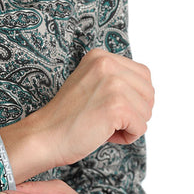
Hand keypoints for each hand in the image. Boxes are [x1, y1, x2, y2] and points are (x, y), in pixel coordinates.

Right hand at [34, 48, 153, 166]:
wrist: (45, 136)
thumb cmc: (67, 117)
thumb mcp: (91, 84)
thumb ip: (115, 79)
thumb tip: (147, 93)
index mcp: (100, 56)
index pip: (143, 75)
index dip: (132, 98)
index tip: (106, 106)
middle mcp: (107, 64)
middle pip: (149, 92)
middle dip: (134, 112)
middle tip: (106, 119)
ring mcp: (113, 84)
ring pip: (147, 111)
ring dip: (129, 125)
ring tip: (102, 126)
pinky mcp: (117, 106)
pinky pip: (141, 127)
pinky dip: (127, 137)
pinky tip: (104, 134)